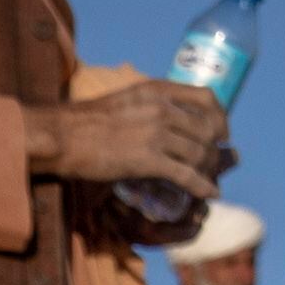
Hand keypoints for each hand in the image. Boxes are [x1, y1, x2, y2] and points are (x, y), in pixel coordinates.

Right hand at [25, 81, 227, 213]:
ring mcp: (156, 134)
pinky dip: (202, 186)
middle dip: (216, 150)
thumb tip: (169, 119)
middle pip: (208, 129)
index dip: (221, 118)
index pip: (207, 98)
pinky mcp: (147, 160)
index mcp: (158, 90)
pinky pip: (186, 174)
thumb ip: (150, 104)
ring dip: (209, 170)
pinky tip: (209, 194)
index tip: (221, 134)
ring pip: (201, 153)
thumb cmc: (86, 123)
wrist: (63, 137)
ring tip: (208, 180)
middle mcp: (162, 108)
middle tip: (214, 165)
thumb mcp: (126, 100)